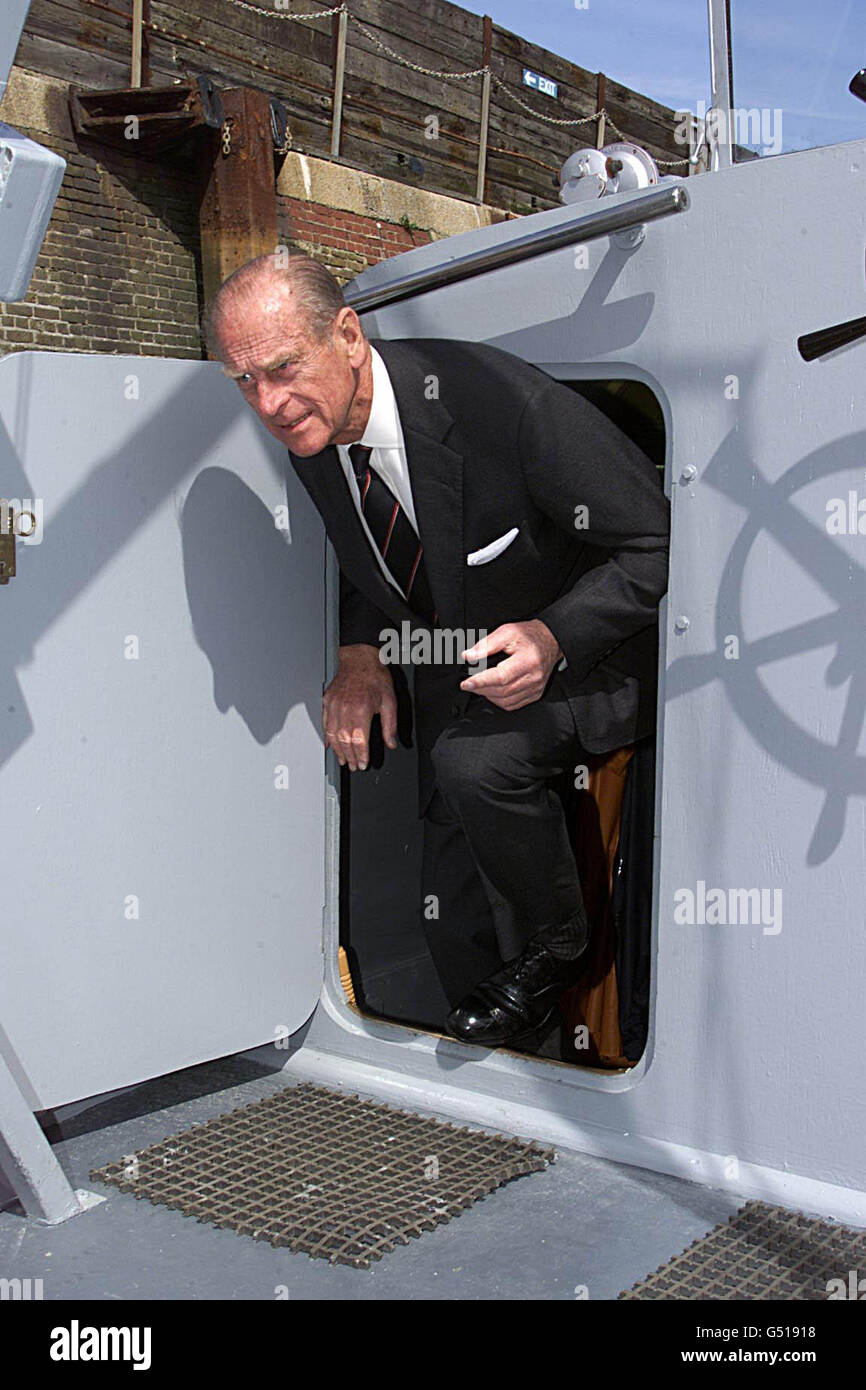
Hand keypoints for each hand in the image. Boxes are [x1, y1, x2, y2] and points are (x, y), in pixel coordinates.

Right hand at [323, 644, 397, 770]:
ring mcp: (333, 705)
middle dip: (349, 756)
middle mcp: (345, 708)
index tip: (363, 764)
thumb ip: (390, 725)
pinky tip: (331, 745)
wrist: (360, 658)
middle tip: (353, 766)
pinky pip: (325, 723)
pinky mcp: (327, 701)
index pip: (359, 740)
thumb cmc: (375, 677)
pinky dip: (327, 736)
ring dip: (338, 750)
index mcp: (361, 709)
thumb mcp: (390, 701)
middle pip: (344, 740)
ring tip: (343, 760)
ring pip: (333, 734)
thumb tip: (391, 743)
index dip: (360, 755)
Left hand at [459, 620, 561, 710]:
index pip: (501, 677)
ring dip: (488, 695)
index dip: (481, 682)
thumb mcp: (507, 632)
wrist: (550, 640)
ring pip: (506, 701)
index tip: (465, 683)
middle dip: (480, 689)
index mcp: (527, 661)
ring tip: (479, 686)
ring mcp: (535, 688)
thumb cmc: (529, 636)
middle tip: (468, 683)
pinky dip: (499, 701)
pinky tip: (492, 692)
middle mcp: (533, 677)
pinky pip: (513, 704)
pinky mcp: (535, 694)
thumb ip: (487, 644)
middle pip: (502, 691)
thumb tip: (468, 655)